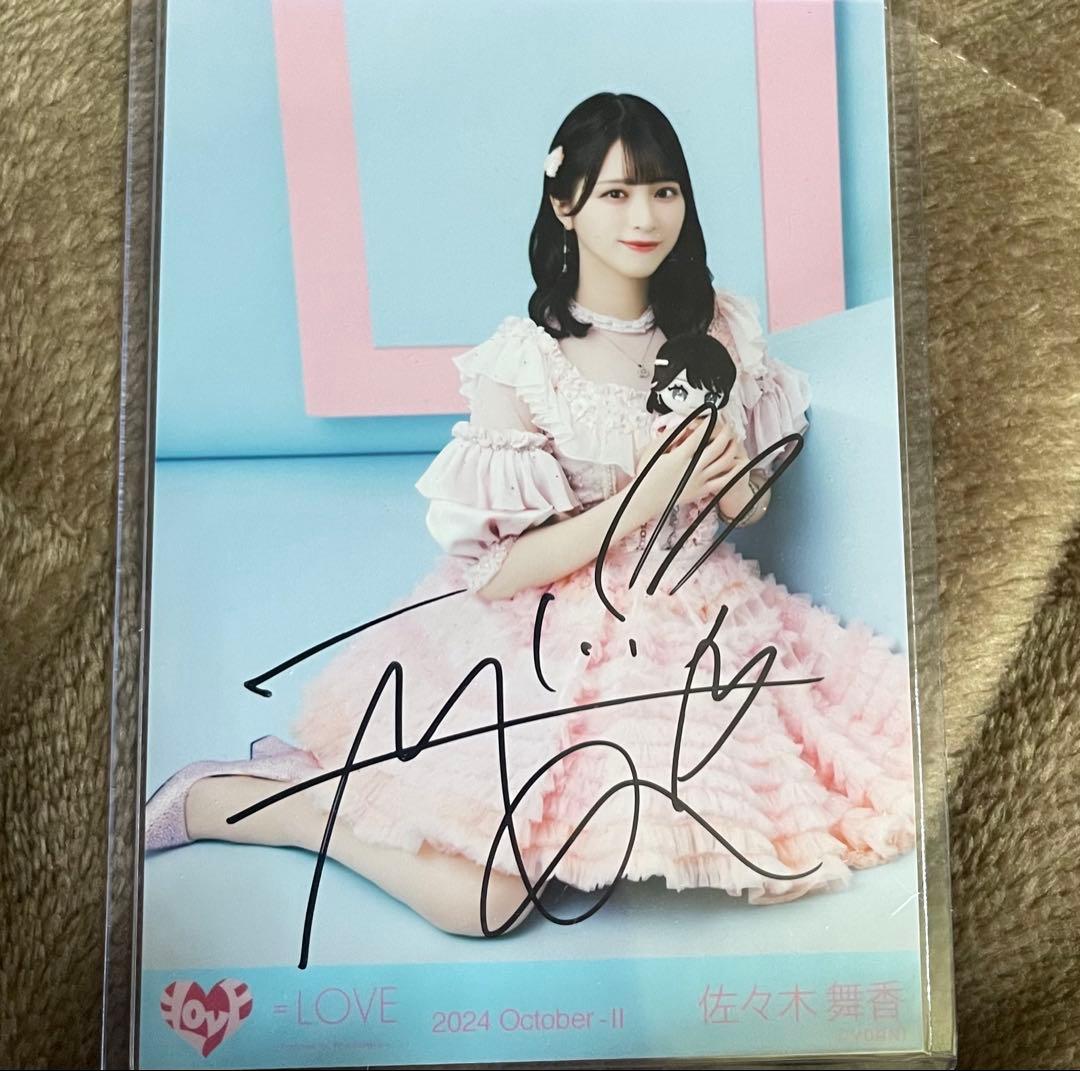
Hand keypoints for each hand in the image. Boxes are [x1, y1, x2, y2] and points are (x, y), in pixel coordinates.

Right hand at [634, 417, 748, 516]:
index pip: (700, 435)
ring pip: (724, 462)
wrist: (646, 499)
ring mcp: (699, 481)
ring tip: (734, 440)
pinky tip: (736, 462)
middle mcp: (692, 468)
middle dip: (726, 433)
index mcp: (680, 457)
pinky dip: (733, 471)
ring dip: (732, 448)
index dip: (710, 423)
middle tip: (728, 425)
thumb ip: (670, 436)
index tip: (714, 415)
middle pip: (717, 447)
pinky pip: (724, 481)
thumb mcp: (653, 450)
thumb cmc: (646, 474)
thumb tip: (685, 426)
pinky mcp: (702, 491)